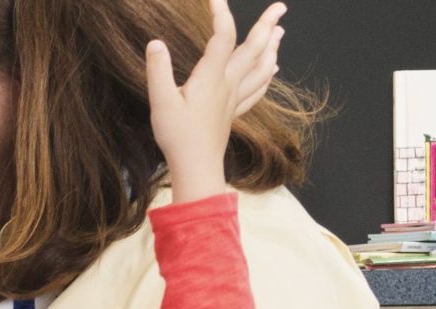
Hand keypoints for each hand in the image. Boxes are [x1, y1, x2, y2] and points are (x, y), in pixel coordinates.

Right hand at [147, 0, 283, 204]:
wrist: (196, 166)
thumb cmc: (177, 136)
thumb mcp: (160, 102)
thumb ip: (158, 71)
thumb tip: (155, 43)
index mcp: (211, 77)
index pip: (222, 37)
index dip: (221, 14)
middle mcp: (228, 84)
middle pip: (253, 49)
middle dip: (267, 25)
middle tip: (280, 7)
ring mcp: (234, 98)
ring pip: (261, 68)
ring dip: (272, 47)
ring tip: (280, 32)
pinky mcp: (234, 112)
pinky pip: (257, 89)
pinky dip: (267, 75)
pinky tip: (273, 68)